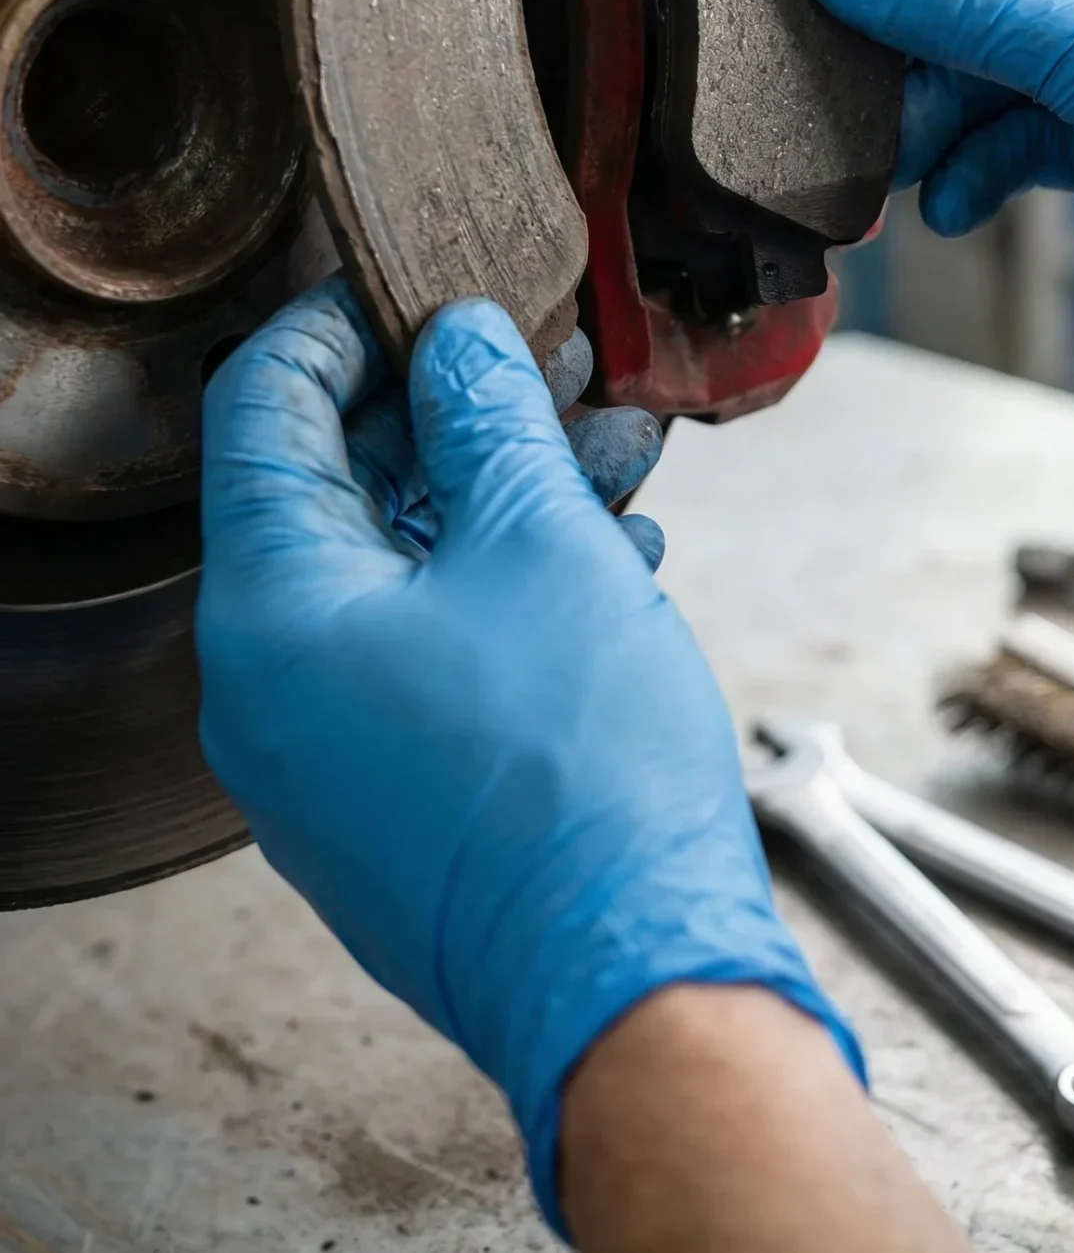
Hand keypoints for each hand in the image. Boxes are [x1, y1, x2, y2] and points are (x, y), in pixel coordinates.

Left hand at [197, 280, 860, 1233]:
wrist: (631, 982)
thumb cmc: (576, 769)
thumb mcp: (539, 542)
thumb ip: (486, 417)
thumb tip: (457, 338)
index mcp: (270, 607)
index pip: (256, 407)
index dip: (334, 322)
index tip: (413, 277)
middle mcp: (268, 686)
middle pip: (339, 488)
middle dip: (457, 408)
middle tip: (555, 356)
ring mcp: (327, 755)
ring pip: (404, 572)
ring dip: (507, 493)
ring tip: (621, 445)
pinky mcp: (394, 799)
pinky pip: (429, 651)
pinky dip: (508, 584)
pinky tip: (617, 549)